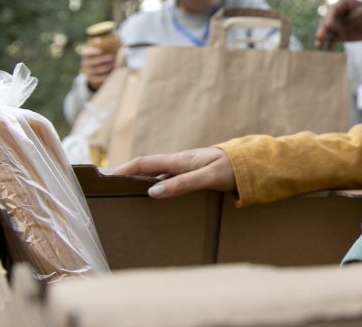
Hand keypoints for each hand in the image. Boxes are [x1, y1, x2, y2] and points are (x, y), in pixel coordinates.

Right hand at [79, 46, 115, 90]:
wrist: (106, 71)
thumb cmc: (109, 56)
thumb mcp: (111, 50)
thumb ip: (114, 46)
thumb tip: (124, 46)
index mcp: (87, 54)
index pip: (85, 53)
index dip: (91, 51)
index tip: (101, 51)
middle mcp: (85, 63)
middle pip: (89, 62)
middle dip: (101, 60)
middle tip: (111, 58)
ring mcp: (87, 72)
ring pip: (93, 70)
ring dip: (104, 68)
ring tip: (113, 65)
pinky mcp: (91, 79)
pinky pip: (96, 79)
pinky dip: (104, 76)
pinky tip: (111, 73)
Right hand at [111, 147, 235, 198]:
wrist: (257, 163)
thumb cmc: (234, 167)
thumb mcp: (208, 177)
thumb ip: (182, 184)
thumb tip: (152, 192)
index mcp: (180, 160)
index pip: (144, 163)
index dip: (123, 169)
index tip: (104, 179)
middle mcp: (181, 163)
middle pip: (148, 170)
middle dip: (128, 178)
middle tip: (111, 193)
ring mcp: (188, 169)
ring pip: (160, 177)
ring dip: (144, 186)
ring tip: (129, 201)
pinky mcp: (197, 176)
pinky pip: (173, 183)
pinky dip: (161, 190)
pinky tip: (160, 202)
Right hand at [314, 0, 361, 49]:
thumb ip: (350, 16)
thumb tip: (338, 21)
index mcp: (342, 3)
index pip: (333, 10)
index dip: (330, 18)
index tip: (329, 26)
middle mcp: (336, 12)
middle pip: (326, 20)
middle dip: (322, 29)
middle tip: (319, 37)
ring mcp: (336, 23)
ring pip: (326, 30)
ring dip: (322, 37)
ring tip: (319, 45)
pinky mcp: (338, 33)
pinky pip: (331, 38)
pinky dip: (329, 44)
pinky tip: (329, 49)